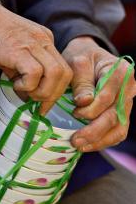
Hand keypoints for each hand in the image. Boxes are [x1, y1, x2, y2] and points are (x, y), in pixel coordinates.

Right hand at [0, 0, 72, 112]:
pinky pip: (35, 73)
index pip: (63, 70)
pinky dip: (28, 85)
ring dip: (43, 92)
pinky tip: (15, 84)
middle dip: (53, 95)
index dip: (56, 91)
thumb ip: (21, 71)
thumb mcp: (11, 52)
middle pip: (66, 74)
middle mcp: (44, 41)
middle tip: (36, 104)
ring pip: (56, 74)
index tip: (43, 104)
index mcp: (45, 40)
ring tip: (26, 93)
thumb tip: (26, 94)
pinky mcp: (19, 50)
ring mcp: (33, 44)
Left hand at [62, 36, 135, 151]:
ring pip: (119, 128)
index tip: (74, 112)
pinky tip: (87, 146)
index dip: (91, 109)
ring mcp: (127, 103)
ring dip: (99, 140)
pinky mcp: (121, 113)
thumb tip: (84, 102)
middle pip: (115, 115)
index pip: (108, 97)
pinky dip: (103, 142)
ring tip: (79, 146)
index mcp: (121, 71)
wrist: (89, 57)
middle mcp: (129, 88)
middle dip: (94, 130)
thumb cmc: (82, 58)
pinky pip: (117, 132)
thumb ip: (81, 82)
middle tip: (74, 140)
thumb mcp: (78, 63)